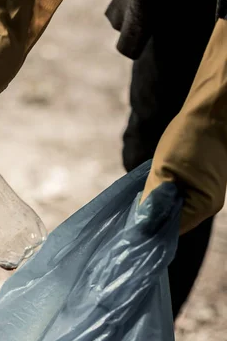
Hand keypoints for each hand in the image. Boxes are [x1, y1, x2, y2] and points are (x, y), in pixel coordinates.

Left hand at [141, 18, 226, 233]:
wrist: (213, 109)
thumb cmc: (190, 137)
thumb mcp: (164, 170)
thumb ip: (152, 201)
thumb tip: (138, 229)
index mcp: (203, 206)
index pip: (169, 231)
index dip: (148, 229)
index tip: (127, 228)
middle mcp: (208, 206)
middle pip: (172, 223)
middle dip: (152, 218)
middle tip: (129, 212)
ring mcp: (206, 195)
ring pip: (174, 210)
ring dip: (157, 206)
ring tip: (140, 199)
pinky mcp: (202, 184)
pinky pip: (179, 198)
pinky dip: (164, 196)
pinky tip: (153, 188)